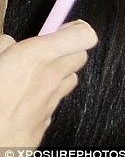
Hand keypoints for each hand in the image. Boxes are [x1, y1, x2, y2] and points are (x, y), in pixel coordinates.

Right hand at [0, 20, 96, 147]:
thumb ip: (3, 46)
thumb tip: (9, 43)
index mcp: (35, 57)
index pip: (84, 35)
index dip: (75, 29)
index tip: (62, 28)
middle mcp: (49, 80)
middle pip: (80, 56)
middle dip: (66, 51)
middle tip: (44, 53)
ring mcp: (48, 105)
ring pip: (69, 80)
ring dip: (57, 76)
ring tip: (30, 79)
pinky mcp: (42, 128)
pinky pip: (53, 105)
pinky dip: (44, 101)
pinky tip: (21, 104)